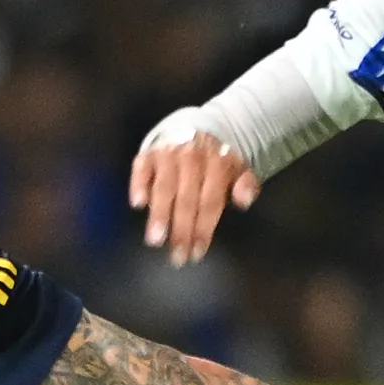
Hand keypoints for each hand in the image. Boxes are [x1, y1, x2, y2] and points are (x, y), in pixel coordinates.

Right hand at [128, 129, 258, 266]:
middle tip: (177, 256)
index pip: (210, 201)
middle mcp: (192, 157)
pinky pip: (142, 168)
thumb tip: (244, 200)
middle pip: (187, 198)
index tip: (197, 252)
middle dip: (182, 230)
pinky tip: (138, 204)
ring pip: (164, 186)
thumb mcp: (237, 169)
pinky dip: (139, 184)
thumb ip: (245, 185)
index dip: (203, 228)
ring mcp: (169, 154)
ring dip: (160, 213)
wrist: (194, 128)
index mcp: (217, 163)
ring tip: (155, 239)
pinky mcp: (148, 153)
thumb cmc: (215, 160)